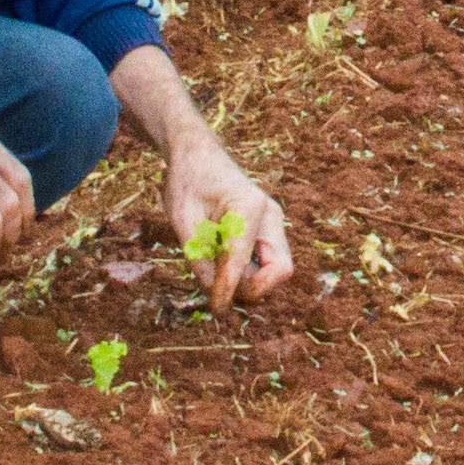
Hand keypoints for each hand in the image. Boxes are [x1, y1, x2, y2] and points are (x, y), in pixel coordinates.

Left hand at [162, 141, 294, 308]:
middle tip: (217, 290)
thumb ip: (199, 258)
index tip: (215, 309)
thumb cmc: (187, 182)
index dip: (229, 290)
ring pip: (276, 270)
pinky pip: (266, 263)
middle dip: (252, 288)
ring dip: (249, 282)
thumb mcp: (183, 221)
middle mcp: (271, 216)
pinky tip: (221, 263)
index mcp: (249, 207)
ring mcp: (273, 224)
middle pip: (280, 271)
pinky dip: (247, 273)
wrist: (197, 155)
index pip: (243, 262)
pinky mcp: (268, 231)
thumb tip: (216, 297)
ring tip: (214, 269)